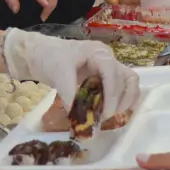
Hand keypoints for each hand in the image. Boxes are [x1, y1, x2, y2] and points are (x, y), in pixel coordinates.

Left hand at [0, 29, 140, 122]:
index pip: (113, 73)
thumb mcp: (57, 72)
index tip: (104, 114)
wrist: (40, 53)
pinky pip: (122, 88)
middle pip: (127, 79)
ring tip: (110, 115)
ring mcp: (109, 67)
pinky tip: (111, 112)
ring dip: (125, 101)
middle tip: (105, 117)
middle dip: (119, 101)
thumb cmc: (50, 57)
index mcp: (99, 53)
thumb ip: (68, 92)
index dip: (112, 95)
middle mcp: (108, 58)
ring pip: (129, 83)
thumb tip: (77, 115)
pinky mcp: (105, 77)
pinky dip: (122, 101)